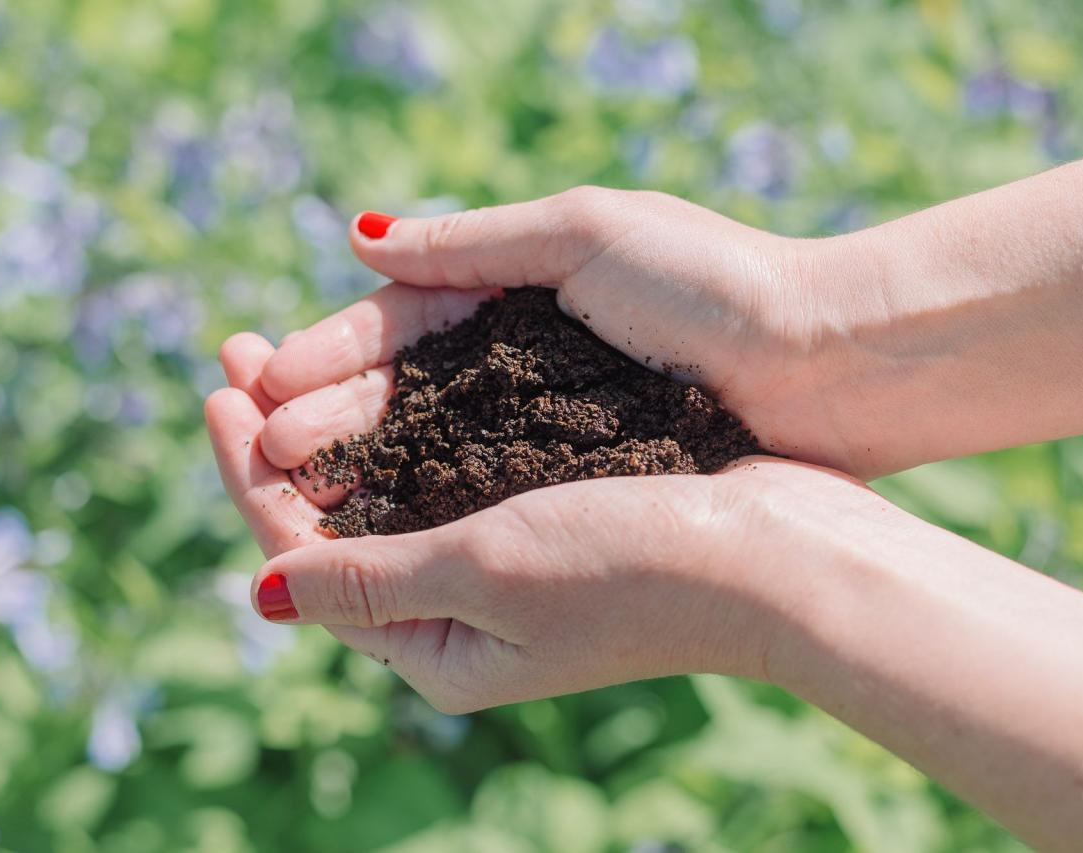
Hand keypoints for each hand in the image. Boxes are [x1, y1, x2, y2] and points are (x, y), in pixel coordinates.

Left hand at [208, 325, 876, 710]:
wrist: (782, 554)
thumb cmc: (636, 565)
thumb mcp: (485, 573)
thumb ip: (371, 577)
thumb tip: (260, 590)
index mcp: (437, 647)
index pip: (305, 556)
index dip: (249, 475)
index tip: (216, 390)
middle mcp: (465, 614)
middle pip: (340, 520)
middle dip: (283, 440)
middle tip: (233, 354)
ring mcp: (510, 567)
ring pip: (392, 488)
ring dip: (339, 422)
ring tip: (288, 358)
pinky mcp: (552, 519)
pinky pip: (451, 470)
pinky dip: (406, 422)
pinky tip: (388, 379)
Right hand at [252, 187, 882, 501]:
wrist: (832, 366)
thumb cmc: (716, 288)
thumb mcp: (587, 234)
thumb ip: (473, 242)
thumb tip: (360, 238)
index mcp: (522, 286)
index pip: (398, 324)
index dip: (326, 355)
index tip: (256, 385)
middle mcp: (530, 358)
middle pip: (402, 390)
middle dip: (324, 413)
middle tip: (250, 443)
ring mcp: (558, 421)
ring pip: (434, 443)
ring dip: (360, 460)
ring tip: (289, 482)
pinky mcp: (592, 473)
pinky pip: (488, 484)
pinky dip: (428, 497)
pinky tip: (376, 517)